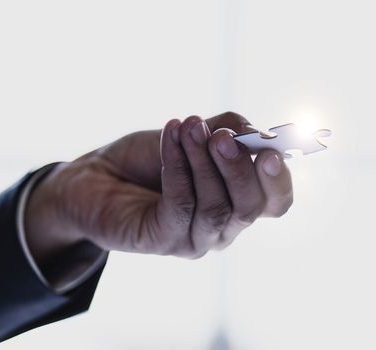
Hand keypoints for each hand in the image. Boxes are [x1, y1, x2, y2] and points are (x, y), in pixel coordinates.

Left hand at [24, 112, 293, 265]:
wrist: (97, 177)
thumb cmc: (151, 157)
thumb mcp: (196, 134)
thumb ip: (229, 129)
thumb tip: (253, 132)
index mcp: (241, 202)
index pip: (276, 201)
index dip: (278, 180)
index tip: (269, 150)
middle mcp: (225, 226)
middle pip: (250, 207)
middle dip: (238, 168)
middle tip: (221, 136)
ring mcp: (196, 239)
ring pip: (215, 206)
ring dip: (202, 162)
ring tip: (188, 127)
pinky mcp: (165, 241)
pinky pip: (180, 205)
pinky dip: (178, 167)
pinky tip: (170, 138)